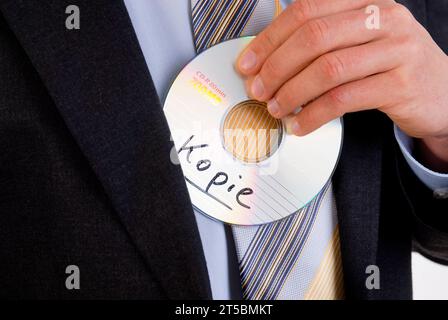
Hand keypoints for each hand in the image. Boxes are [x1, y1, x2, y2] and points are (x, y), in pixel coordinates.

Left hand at [236, 0, 447, 171]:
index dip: (270, 39)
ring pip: (327, 69)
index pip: (306, 11)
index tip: (248, 64)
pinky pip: (344, 99)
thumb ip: (318, 45)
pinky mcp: (400, 85)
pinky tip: (300, 125)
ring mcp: (395, 50)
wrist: (439, 91)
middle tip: (258, 90)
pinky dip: (314, 115)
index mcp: (364, 2)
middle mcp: (382, 18)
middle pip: (313, 38)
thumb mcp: (357, 43)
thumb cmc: (388, 66)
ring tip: (276, 109)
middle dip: (276, 68)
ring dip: (292, 93)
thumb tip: (265, 62)